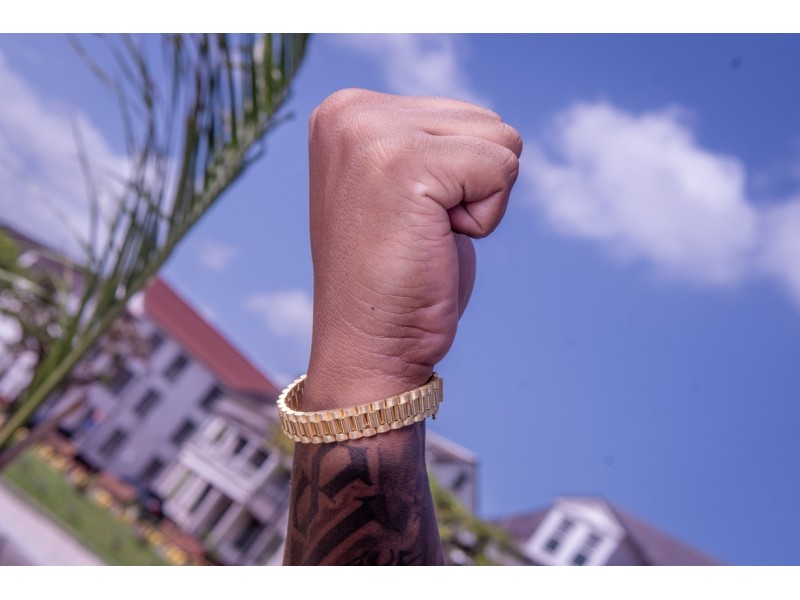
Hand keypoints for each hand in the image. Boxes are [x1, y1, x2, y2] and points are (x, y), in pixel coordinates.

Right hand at [305, 89, 521, 408]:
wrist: (369, 344)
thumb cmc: (397, 276)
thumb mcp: (406, 187)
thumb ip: (430, 140)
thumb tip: (489, 126)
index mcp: (344, 111)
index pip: (460, 114)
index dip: (457, 176)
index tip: (407, 216)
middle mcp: (350, 112)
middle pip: (485, 120)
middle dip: (472, 184)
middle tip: (419, 230)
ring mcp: (371, 134)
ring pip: (500, 139)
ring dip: (479, 200)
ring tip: (425, 234)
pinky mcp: (404, 163)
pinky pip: (502, 170)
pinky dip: (485, 218)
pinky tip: (435, 242)